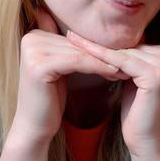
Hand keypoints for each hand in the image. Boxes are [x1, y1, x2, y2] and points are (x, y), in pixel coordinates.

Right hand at [12, 9, 129, 148]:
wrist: (35, 126)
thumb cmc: (51, 99)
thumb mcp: (61, 69)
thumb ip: (69, 49)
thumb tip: (97, 35)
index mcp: (34, 36)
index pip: (74, 40)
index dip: (98, 48)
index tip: (122, 55)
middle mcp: (30, 39)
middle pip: (77, 45)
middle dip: (103, 55)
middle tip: (128, 61)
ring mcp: (32, 51)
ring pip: (80, 53)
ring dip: (104, 61)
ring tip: (125, 68)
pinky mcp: (39, 65)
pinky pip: (77, 61)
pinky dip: (97, 67)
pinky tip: (114, 73)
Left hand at [65, 29, 159, 159]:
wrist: (147, 141)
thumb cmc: (136, 114)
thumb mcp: (131, 81)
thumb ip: (127, 62)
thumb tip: (108, 42)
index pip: (129, 45)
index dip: (103, 42)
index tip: (78, 36)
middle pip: (125, 46)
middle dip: (97, 43)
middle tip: (70, 35)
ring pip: (120, 52)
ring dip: (93, 48)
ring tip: (71, 40)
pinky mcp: (155, 75)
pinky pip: (120, 62)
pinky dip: (100, 58)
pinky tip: (81, 55)